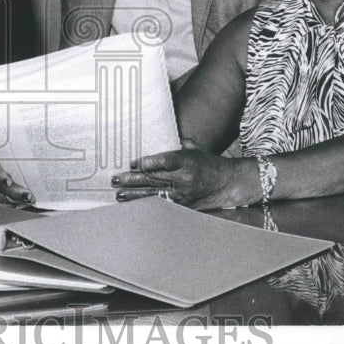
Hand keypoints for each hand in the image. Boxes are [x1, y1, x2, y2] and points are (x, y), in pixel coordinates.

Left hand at [111, 139, 235, 209]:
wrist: (227, 183)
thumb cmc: (207, 163)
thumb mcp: (193, 148)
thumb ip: (175, 144)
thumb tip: (156, 137)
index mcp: (188, 161)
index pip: (166, 161)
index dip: (149, 162)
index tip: (133, 162)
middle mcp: (185, 179)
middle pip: (155, 179)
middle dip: (133, 180)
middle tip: (116, 179)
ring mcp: (184, 195)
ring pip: (155, 195)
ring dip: (134, 194)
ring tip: (118, 193)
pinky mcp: (183, 207)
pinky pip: (161, 206)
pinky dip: (146, 205)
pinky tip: (133, 205)